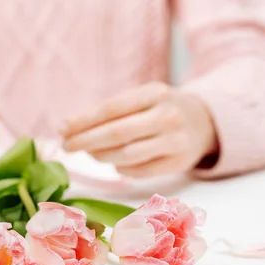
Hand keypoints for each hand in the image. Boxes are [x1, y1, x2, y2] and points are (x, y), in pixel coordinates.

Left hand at [60, 82, 217, 177]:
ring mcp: (176, 141)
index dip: (83, 120)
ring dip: (101, 156)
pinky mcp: (179, 163)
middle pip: (116, 133)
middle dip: (85, 141)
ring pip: (127, 155)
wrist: (203, 123)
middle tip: (66, 146)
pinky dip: (121, 168)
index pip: (111, 108)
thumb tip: (70, 129)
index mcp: (155, 93)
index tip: (62, 128)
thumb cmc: (160, 109)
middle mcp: (168, 116)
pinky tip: (114, 163)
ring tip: (90, 153)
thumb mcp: (142, 99)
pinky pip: (140, 171)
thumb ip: (112, 111)